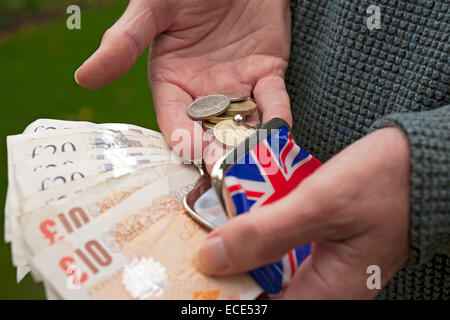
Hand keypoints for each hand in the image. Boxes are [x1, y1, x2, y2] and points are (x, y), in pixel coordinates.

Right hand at [75, 0, 291, 159]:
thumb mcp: (152, 9)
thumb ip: (125, 42)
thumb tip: (84, 77)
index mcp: (172, 82)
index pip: (175, 119)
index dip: (183, 137)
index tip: (193, 152)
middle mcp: (204, 92)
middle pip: (211, 131)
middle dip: (219, 152)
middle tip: (228, 171)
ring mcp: (237, 86)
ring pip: (244, 122)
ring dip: (251, 143)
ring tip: (257, 163)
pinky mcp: (267, 74)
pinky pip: (274, 101)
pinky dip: (278, 117)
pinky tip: (281, 133)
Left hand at [196, 127, 411, 298]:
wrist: (423, 160)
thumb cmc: (384, 182)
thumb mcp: (319, 205)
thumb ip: (265, 234)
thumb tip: (212, 259)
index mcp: (327, 293)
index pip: (262, 306)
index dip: (228, 295)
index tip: (198, 275)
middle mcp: (325, 287)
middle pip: (264, 289)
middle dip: (231, 269)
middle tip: (202, 246)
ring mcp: (325, 266)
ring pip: (271, 268)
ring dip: (245, 248)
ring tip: (217, 229)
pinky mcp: (323, 245)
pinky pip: (284, 248)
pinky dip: (264, 233)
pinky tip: (249, 214)